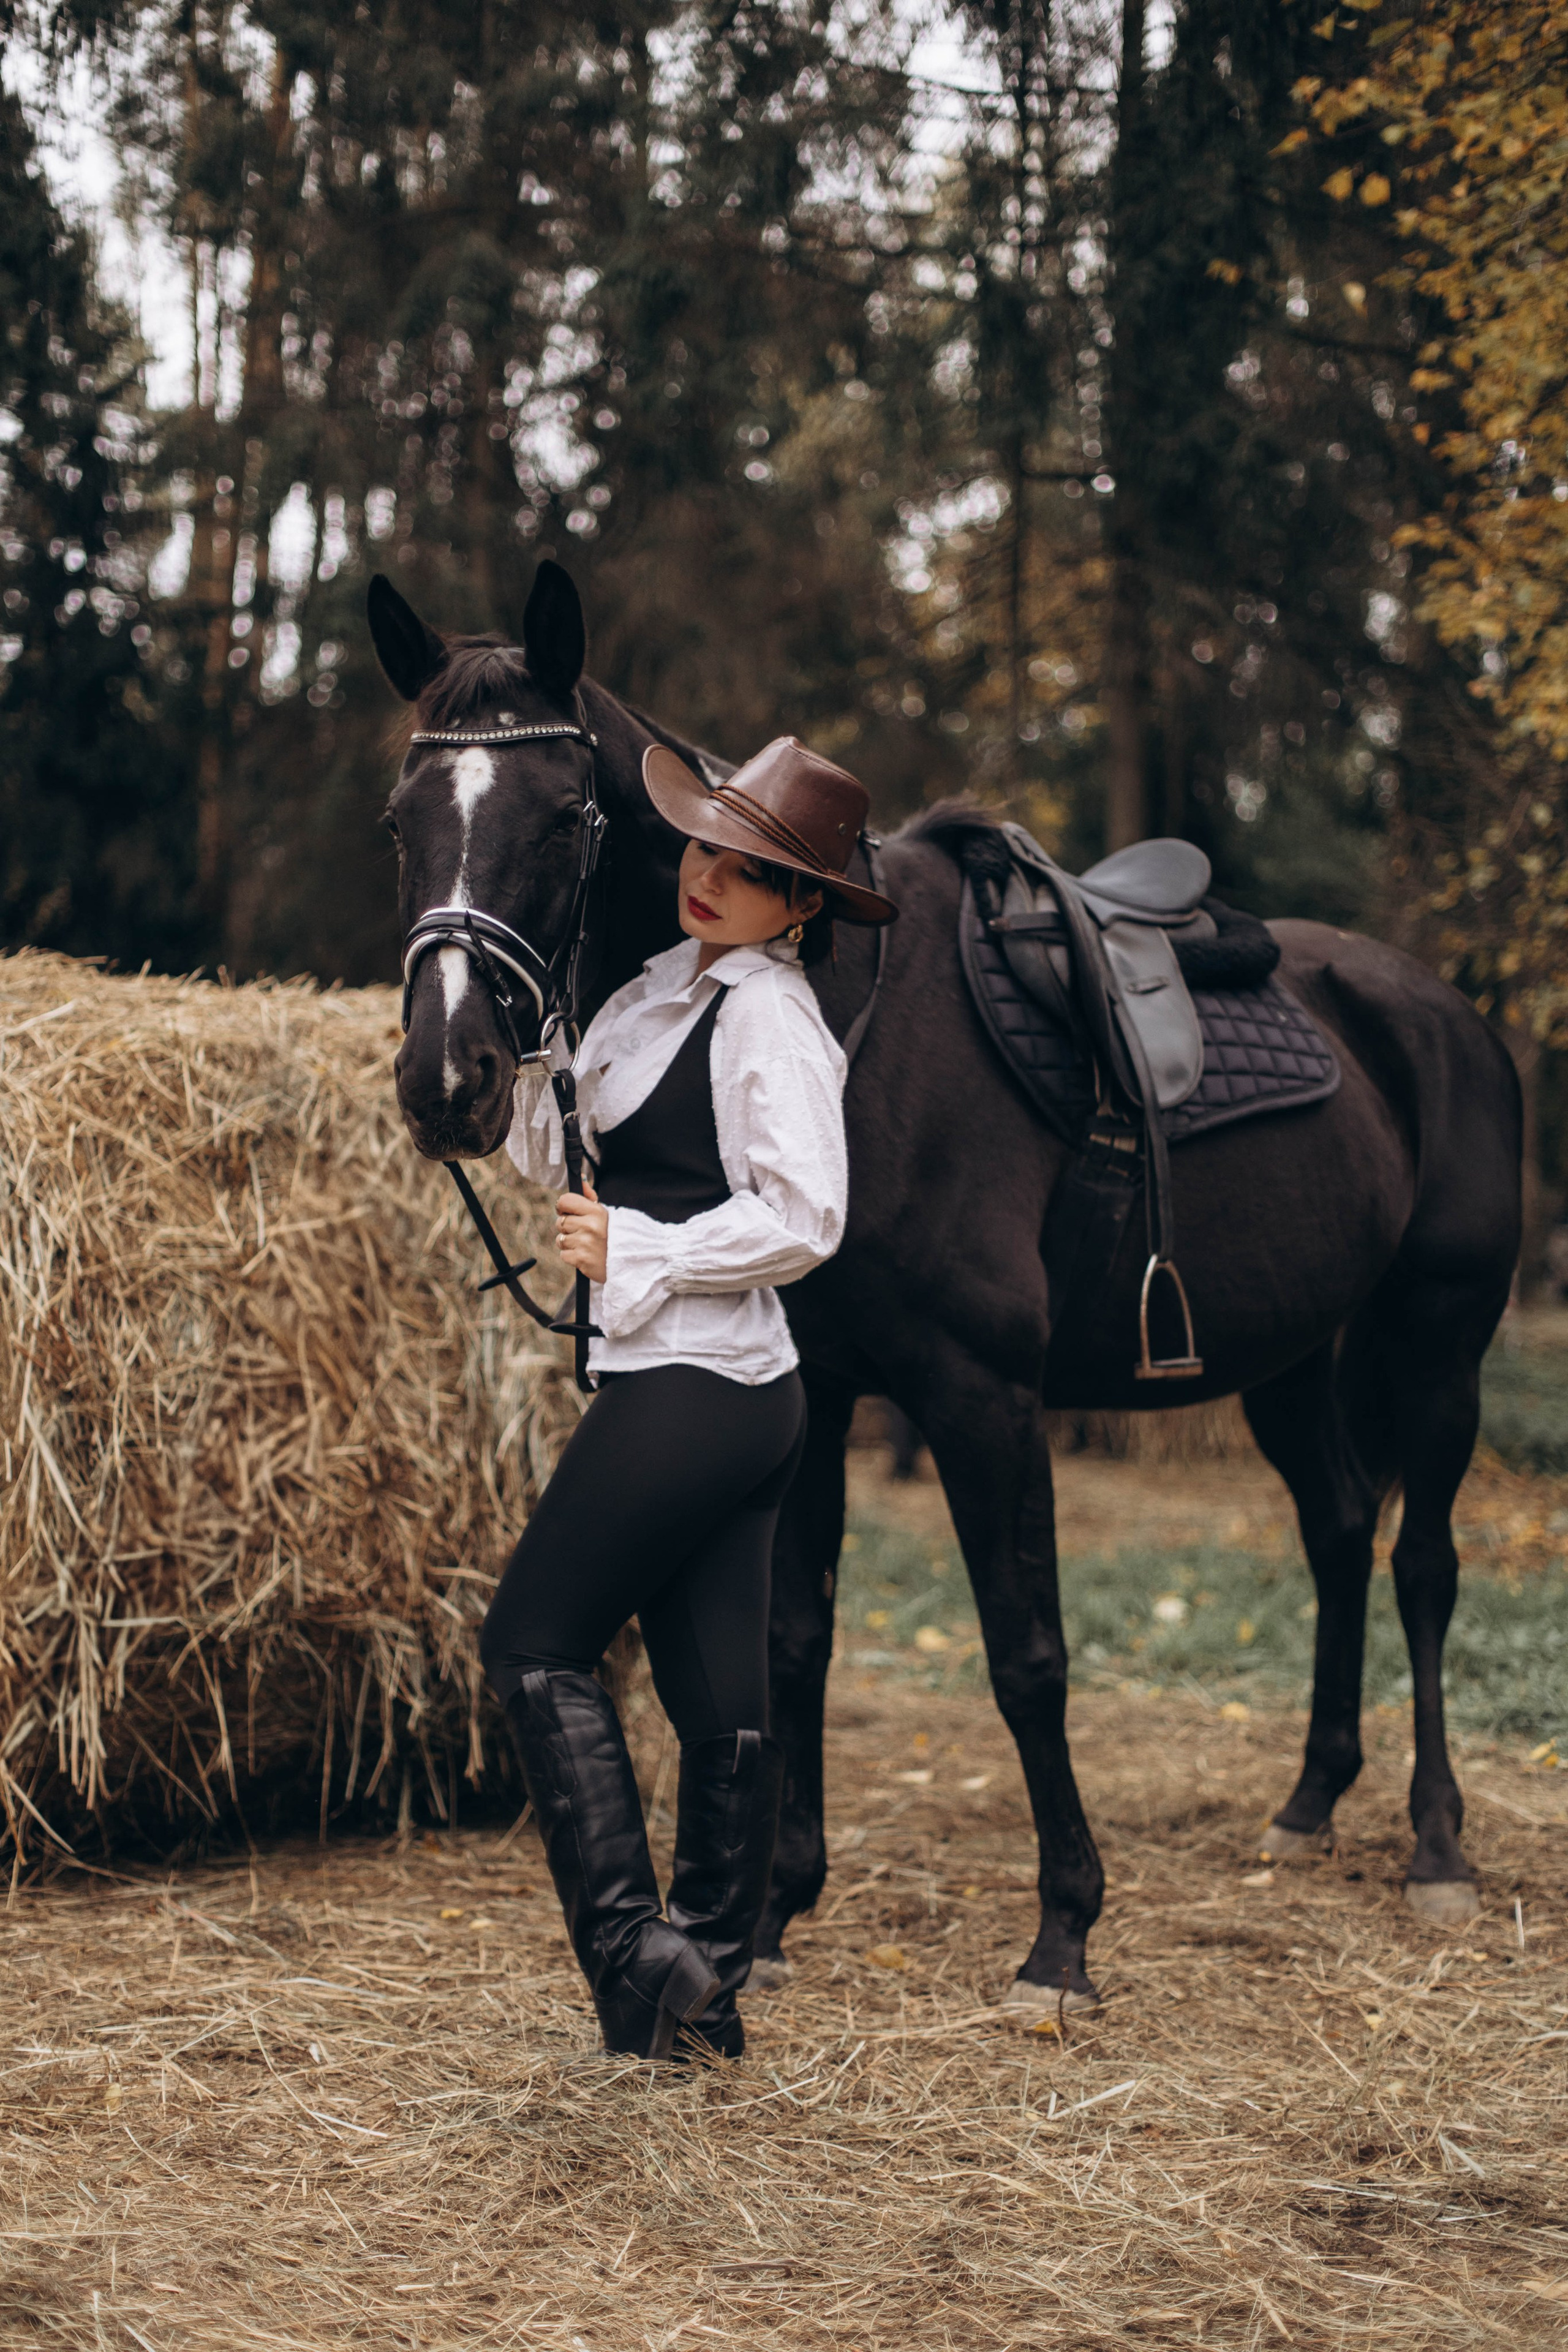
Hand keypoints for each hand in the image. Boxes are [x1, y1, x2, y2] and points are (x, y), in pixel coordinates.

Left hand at [556, 1161, 608, 1284]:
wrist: (629, 1260)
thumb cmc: (613, 1234)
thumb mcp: (605, 1213)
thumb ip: (589, 1197)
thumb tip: (581, 1178)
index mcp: (595, 1211)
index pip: (565, 1201)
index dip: (562, 1207)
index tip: (567, 1212)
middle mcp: (589, 1225)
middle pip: (560, 1222)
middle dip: (568, 1228)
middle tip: (583, 1232)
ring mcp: (585, 1243)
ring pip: (560, 1240)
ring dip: (569, 1243)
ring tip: (585, 1245)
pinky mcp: (581, 1259)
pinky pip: (564, 1255)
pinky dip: (572, 1257)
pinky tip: (585, 1255)